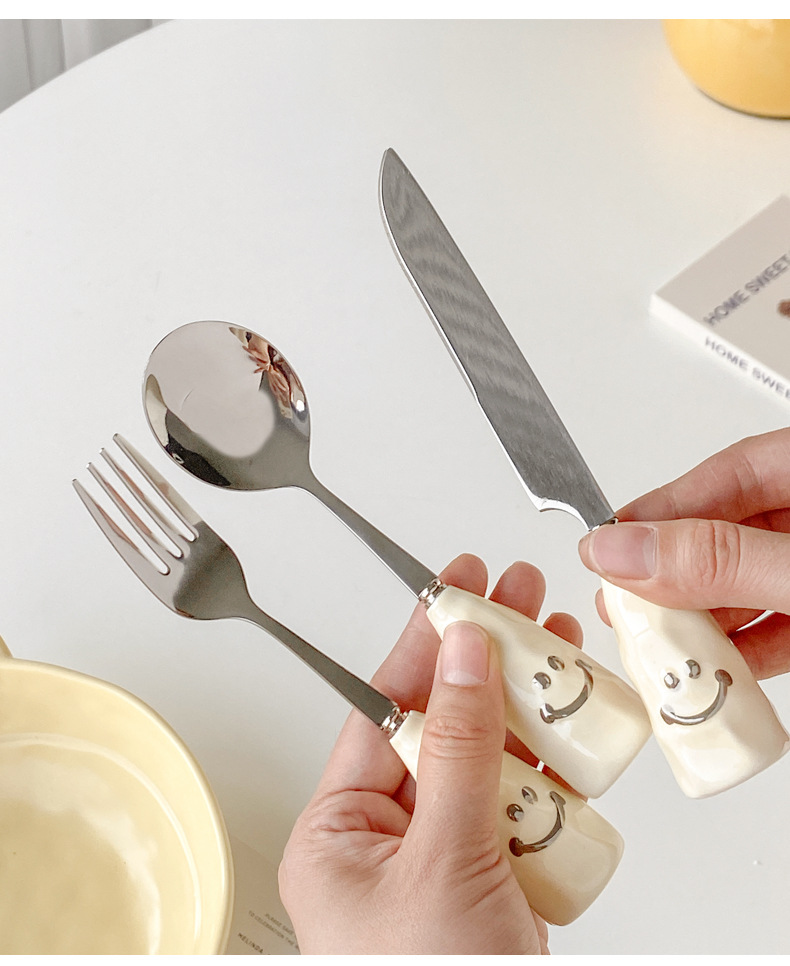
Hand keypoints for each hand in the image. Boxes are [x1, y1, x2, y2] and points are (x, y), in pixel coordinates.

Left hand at [278, 553, 581, 954]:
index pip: (382, 710)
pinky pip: (520, 804)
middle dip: (483, 659)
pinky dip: (549, 767)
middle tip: (516, 595)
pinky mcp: (493, 877)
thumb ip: (460, 751)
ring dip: (525, 705)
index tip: (452, 588)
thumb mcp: (446, 860)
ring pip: (486, 757)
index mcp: (339, 834)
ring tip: (555, 640)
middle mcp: (386, 840)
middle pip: (439, 723)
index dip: (422, 643)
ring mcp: (443, 858)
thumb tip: (463, 655)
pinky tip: (569, 722)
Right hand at [578, 427, 789, 679]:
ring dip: (707, 615)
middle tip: (623, 600)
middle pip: (734, 529)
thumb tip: (628, 551)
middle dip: (675, 570)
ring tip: (659, 641)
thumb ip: (723, 561)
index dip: (664, 507)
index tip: (610, 544)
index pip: (731, 471)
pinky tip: (718, 665)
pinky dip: (753, 648)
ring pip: (753, 578)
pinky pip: (786, 622)